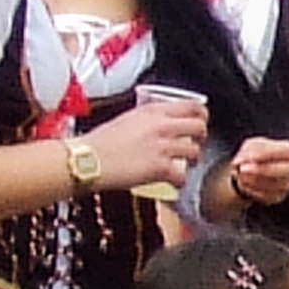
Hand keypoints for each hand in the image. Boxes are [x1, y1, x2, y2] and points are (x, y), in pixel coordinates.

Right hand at [81, 97, 206, 194]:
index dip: (201, 115)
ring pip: (195, 151)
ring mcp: (162, 147)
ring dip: (193, 159)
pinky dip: (180, 181)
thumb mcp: (127, 118)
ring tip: (185, 164)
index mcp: (153, 111)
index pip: (192, 106)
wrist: (87, 159)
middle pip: (199, 127)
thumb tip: (160, 124)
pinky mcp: (160, 168)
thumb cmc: (99, 142)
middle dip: (201, 137)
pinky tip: (174, 182)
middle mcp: (161, 126)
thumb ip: (148, 119)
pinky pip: (182, 176)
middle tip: (195, 143)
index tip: (200, 121)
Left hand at [227, 136, 288, 207]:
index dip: (270, 153)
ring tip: (240, 175)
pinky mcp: (279, 197)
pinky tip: (244, 184)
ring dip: (255, 181)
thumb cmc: (254, 155)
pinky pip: (268, 197)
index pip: (288, 150)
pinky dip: (253, 191)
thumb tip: (242, 162)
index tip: (252, 157)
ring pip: (277, 185)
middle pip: (287, 169)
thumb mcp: (251, 146)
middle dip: (264, 170)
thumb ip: (249, 151)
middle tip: (243, 169)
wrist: (250, 172)